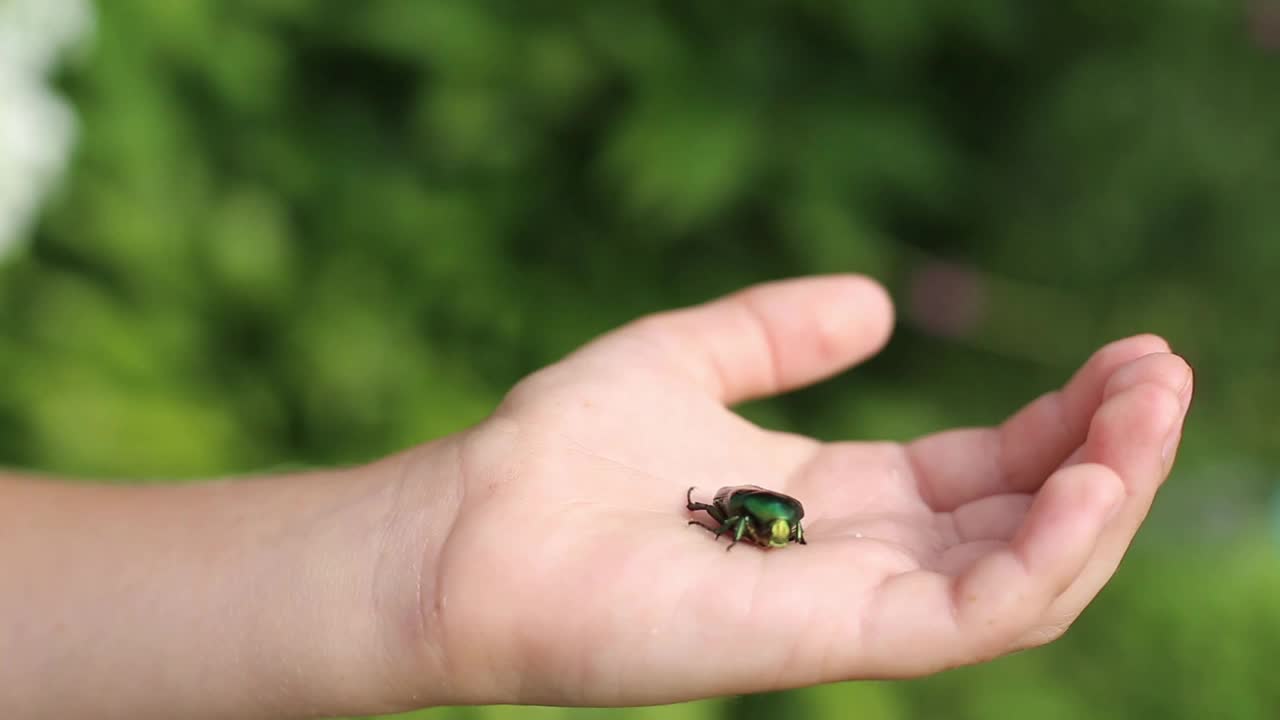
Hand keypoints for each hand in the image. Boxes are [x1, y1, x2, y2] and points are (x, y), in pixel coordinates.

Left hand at [403, 275, 1192, 706]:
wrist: (472, 527)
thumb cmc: (562, 450)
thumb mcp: (688, 358)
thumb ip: (778, 330)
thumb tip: (879, 300)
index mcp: (834, 499)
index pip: (984, 469)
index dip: (1062, 419)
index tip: (1125, 352)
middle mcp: (857, 558)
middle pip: (1022, 516)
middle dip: (1108, 449)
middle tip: (1162, 370)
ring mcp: (851, 604)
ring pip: (1024, 572)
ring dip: (1103, 495)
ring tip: (1150, 409)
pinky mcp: (832, 639)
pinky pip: (976, 615)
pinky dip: (1048, 554)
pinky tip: (1090, 479)